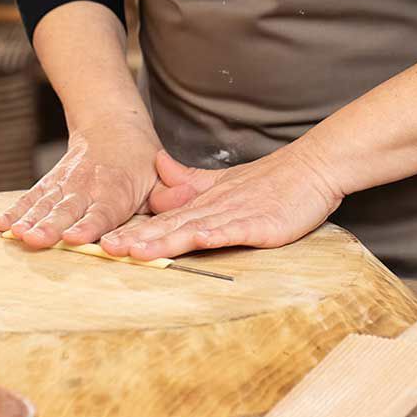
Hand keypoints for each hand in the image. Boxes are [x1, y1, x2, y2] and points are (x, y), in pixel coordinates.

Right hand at [0, 117, 159, 248]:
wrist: (111, 125)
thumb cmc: (141, 162)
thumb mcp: (161, 172)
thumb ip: (170, 191)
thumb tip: (185, 198)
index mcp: (117, 188)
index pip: (103, 211)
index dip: (89, 225)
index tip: (75, 238)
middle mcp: (88, 186)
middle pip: (67, 209)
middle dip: (51, 226)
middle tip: (36, 240)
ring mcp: (66, 184)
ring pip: (45, 204)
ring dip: (29, 219)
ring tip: (15, 234)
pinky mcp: (51, 183)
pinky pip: (31, 197)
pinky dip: (16, 210)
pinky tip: (0, 223)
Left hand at [98, 142, 343, 260]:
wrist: (312, 168)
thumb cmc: (271, 180)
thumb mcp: (223, 180)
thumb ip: (189, 179)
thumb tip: (157, 165)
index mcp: (205, 201)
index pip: (164, 218)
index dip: (135, 230)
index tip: (104, 241)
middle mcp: (215, 207)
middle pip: (171, 225)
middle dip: (138, 238)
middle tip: (106, 249)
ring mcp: (237, 214)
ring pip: (194, 229)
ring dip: (164, 240)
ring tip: (136, 251)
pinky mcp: (261, 223)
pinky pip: (234, 230)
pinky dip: (214, 235)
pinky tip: (197, 242)